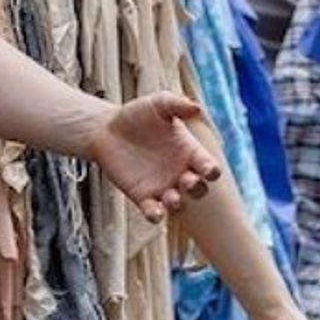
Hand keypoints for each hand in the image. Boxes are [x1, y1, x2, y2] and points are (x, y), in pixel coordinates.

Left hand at [83, 91, 219, 223]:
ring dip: (178, 203)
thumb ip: (177, 104)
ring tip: (172, 197)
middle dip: (197, 189)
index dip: (212, 171)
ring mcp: (162, 186)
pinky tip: (154, 212)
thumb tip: (197, 108)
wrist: (107, 129)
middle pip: (199, 189)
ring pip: (179, 204)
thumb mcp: (158, 104)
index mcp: (189, 151)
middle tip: (187, 180)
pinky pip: (154, 213)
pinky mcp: (142, 196)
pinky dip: (156, 216)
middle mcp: (179, 172)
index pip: (209, 167)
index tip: (208, 169)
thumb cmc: (137, 115)